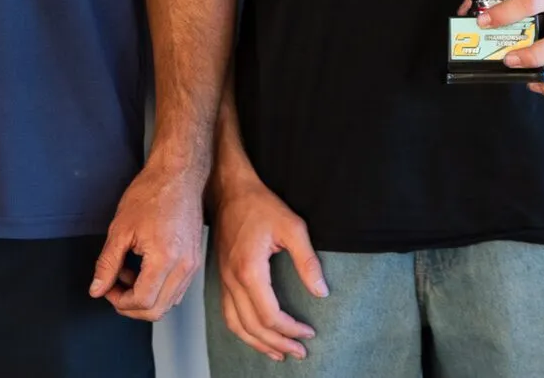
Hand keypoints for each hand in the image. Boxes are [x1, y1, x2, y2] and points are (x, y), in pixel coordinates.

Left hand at [88, 159, 204, 321]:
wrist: (178, 176)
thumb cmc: (150, 194)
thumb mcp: (120, 228)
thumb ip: (107, 263)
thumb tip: (97, 289)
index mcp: (165, 259)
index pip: (143, 301)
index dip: (120, 301)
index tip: (107, 288)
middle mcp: (184, 267)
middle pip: (158, 310)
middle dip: (131, 306)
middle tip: (113, 288)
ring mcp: (192, 266)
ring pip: (168, 303)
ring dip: (144, 297)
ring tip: (127, 271)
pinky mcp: (194, 261)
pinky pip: (176, 289)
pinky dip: (157, 288)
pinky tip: (142, 268)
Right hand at [211, 175, 326, 360]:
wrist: (229, 190)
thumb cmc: (259, 205)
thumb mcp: (293, 227)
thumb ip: (307, 262)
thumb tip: (321, 292)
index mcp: (249, 270)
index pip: (270, 316)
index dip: (291, 329)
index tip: (309, 332)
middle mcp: (232, 279)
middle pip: (253, 326)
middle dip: (278, 343)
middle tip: (300, 352)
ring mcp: (223, 279)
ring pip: (236, 324)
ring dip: (258, 343)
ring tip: (278, 353)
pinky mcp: (221, 276)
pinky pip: (228, 312)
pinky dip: (242, 330)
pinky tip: (255, 334)